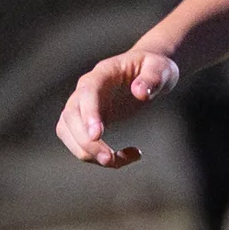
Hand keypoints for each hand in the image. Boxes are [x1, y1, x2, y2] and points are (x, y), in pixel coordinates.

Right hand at [56, 45, 180, 167]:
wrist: (149, 73)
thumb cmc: (154, 68)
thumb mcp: (161, 68)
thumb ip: (152, 78)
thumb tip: (140, 92)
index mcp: (103, 73)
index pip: (87, 92)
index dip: (88, 114)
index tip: (96, 135)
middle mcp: (86, 90)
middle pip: (71, 116)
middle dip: (85, 142)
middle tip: (110, 160)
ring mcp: (84, 107)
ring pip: (68, 132)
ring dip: (86, 152)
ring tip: (117, 161)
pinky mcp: (88, 123)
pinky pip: (81, 142)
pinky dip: (97, 155)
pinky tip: (125, 156)